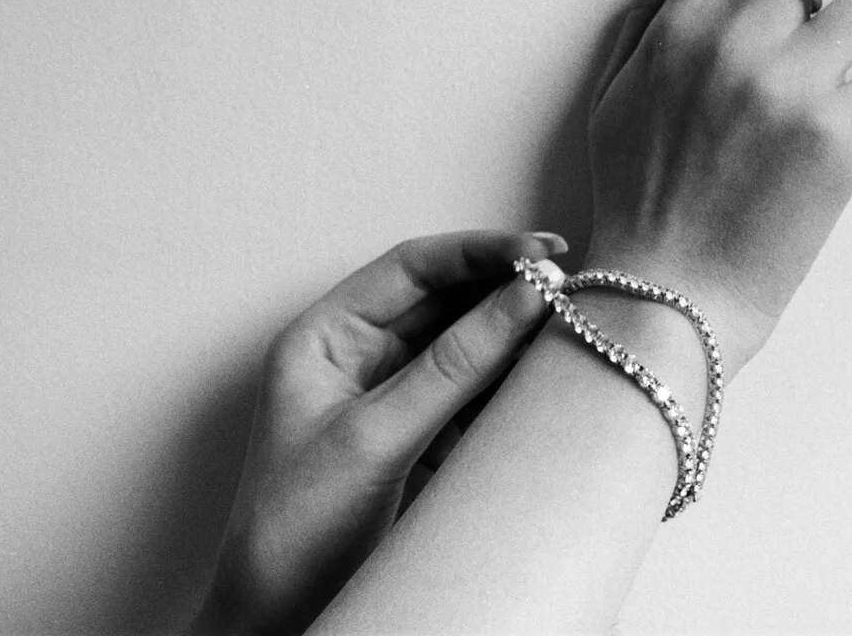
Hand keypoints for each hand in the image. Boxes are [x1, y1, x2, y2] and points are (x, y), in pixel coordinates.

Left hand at [192, 230, 563, 634]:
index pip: (412, 268)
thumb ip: (454, 364)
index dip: (479, 251)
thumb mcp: (376, 438)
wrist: (281, 619)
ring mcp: (395, 398)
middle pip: (447, 300)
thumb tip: (524, 295)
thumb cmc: (295, 531)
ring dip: (517, 338)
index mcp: (326, 337)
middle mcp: (361, 357)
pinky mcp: (424, 439)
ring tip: (569, 332)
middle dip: (507, 291)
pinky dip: (514, 387)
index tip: (541, 252)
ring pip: (470, 345)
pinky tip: (546, 386)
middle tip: (571, 290)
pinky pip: (479, 394)